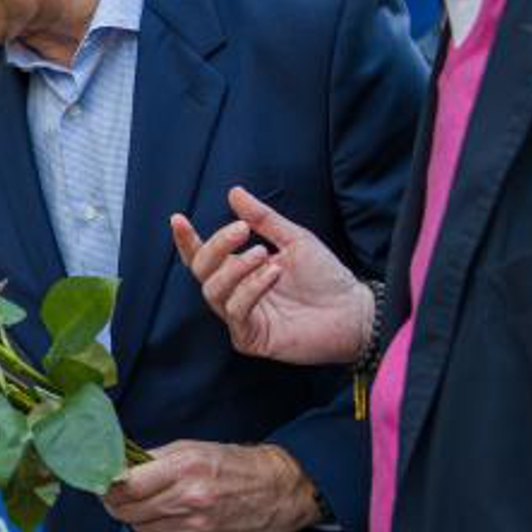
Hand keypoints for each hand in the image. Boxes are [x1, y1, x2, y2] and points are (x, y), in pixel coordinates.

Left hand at [102, 441, 320, 531]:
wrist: (277, 492)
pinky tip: (175, 519)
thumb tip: (117, 469)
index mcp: (184, 469)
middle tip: (120, 497)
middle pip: (128, 512)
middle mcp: (189, 500)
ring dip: (141, 518)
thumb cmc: (233, 466)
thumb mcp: (192, 449)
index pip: (126, 486)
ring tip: (156, 505)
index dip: (108, 487)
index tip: (105, 485)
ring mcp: (197, 529)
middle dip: (118, 504)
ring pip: (143, 529)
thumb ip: (153, 460)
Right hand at [171, 186, 373, 366]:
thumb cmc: (325, 277)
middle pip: (202, 272)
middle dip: (215, 248)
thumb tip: (234, 192)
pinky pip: (237, 312)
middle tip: (241, 231)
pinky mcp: (251, 338)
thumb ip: (262, 219)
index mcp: (240, 271)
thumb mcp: (293, 239)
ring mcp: (241, 318)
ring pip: (214, 293)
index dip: (187, 240)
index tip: (178, 219)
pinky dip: (251, 289)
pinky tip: (273, 274)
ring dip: (235, 269)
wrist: (353, 311)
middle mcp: (235, 294)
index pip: (203, 257)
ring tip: (263, 254)